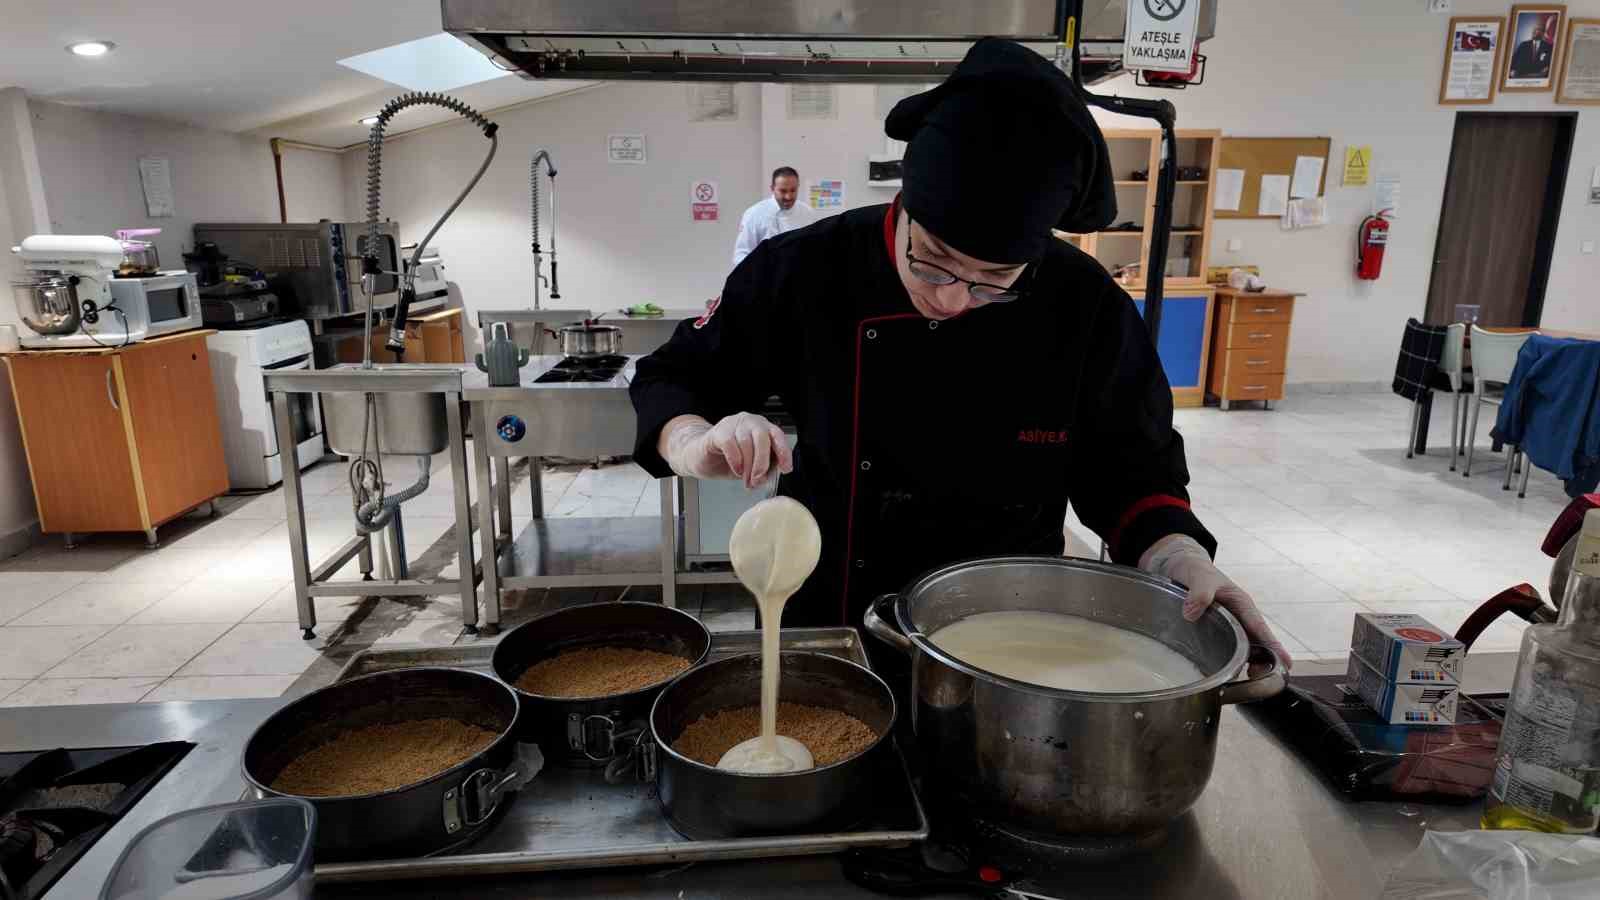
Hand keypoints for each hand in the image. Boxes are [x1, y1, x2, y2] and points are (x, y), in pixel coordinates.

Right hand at [660, 412, 792, 488]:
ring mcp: (733, 424)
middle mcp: (749, 422)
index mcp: (762, 429)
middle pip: (763, 437)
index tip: (785, 468)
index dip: (783, 452)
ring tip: (746, 480)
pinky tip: (736, 469)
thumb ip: (762, 470)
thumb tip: (766, 478)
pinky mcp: (718, 432)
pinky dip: (735, 460)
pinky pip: (730, 444)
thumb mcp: (750, 467)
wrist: (700, 457)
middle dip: (762, 462)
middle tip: (758, 479)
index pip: (777, 435)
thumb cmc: (727, 460)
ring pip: (746, 442)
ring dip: (748, 466)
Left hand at [1141, 535, 1291, 669]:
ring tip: (1239, 684)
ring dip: (1244, 665)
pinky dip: (1226, 663)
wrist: (1180, 567)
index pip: (1259, 627)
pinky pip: (1224, 650)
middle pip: (1256, 643)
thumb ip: (1199, 591)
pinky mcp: (1214, 633)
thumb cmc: (1195, 569)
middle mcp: (1238, 617)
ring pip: (1242, 650)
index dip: (1273, 646)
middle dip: (1262, 662)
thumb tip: (1191, 614)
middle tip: (1258, 680)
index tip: (1286, 663)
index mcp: (1240, 603)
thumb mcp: (1197, 576)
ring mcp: (1228, 627)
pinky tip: (1220, 677)